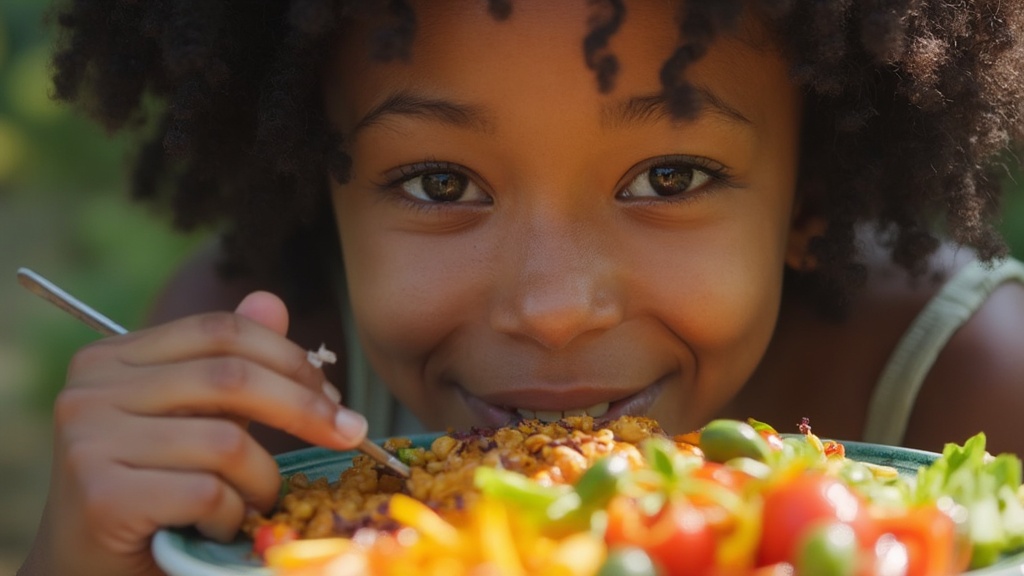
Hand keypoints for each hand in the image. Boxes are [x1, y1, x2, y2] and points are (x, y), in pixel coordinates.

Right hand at [19, 292, 365, 575]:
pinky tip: (218, 527)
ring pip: (226, 442)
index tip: (334, 395)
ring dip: (262, 480)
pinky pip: (208, 491)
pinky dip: (233, 515)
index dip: (290, 357)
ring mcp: (88, 441)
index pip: (221, 330)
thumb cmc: (150, 495)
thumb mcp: (193, 423)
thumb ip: (229, 366)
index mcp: (112, 359)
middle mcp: (90, 390)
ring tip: (256, 502)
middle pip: (230, 376)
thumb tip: (273, 302)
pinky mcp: (100, 494)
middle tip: (349, 435)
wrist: (86, 574)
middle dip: (304, 407)